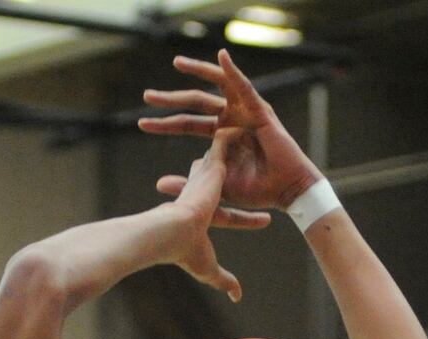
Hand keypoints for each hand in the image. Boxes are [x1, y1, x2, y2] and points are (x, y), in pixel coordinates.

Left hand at [140, 49, 322, 210]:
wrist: (285, 192)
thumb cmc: (256, 190)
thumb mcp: (214, 187)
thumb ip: (188, 182)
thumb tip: (158, 184)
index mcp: (220, 135)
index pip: (187, 124)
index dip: (165, 124)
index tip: (141, 124)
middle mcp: (231, 119)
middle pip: (196, 102)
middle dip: (171, 99)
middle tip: (146, 96)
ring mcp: (245, 112)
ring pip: (217, 85)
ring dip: (197, 71)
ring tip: (176, 63)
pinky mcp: (260, 110)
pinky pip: (244, 87)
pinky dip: (233, 71)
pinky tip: (221, 57)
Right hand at [164, 129, 268, 302]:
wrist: (171, 230)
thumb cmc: (185, 251)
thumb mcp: (209, 269)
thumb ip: (224, 281)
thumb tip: (237, 297)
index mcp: (203, 214)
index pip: (226, 215)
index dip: (245, 219)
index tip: (264, 220)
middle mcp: (204, 192)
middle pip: (225, 179)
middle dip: (241, 173)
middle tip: (260, 167)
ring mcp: (208, 175)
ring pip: (228, 156)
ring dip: (243, 144)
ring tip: (262, 131)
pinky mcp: (213, 162)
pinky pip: (230, 139)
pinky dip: (240, 129)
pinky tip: (256, 114)